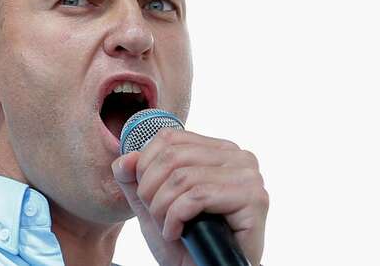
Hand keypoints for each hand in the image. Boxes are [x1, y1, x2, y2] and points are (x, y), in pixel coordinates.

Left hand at [111, 129, 268, 265]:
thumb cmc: (185, 242)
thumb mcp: (151, 206)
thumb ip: (134, 180)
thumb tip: (124, 158)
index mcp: (216, 150)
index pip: (169, 138)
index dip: (145, 166)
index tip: (144, 196)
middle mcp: (238, 157)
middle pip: (173, 157)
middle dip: (151, 190)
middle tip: (154, 217)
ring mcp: (249, 177)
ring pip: (183, 178)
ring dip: (162, 208)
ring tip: (166, 228)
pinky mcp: (255, 199)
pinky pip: (198, 197)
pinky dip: (176, 218)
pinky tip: (176, 234)